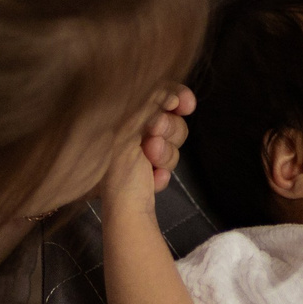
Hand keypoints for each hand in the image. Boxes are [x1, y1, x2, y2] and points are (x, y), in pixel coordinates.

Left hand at [98, 85, 192, 213]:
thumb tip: (170, 93)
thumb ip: (150, 108)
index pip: (157, 92)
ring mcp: (142, 149)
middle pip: (172, 118)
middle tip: (151, 141)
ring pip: (175, 142)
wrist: (121, 211)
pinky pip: (170, 163)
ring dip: (166, 155)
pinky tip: (153, 179)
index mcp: (125, 114)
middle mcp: (134, 128)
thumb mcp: (131, 130)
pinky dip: (163, 173)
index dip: (176, 95)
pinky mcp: (150, 169)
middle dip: (169, 132)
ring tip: (150, 164)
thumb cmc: (117, 167)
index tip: (185, 106)